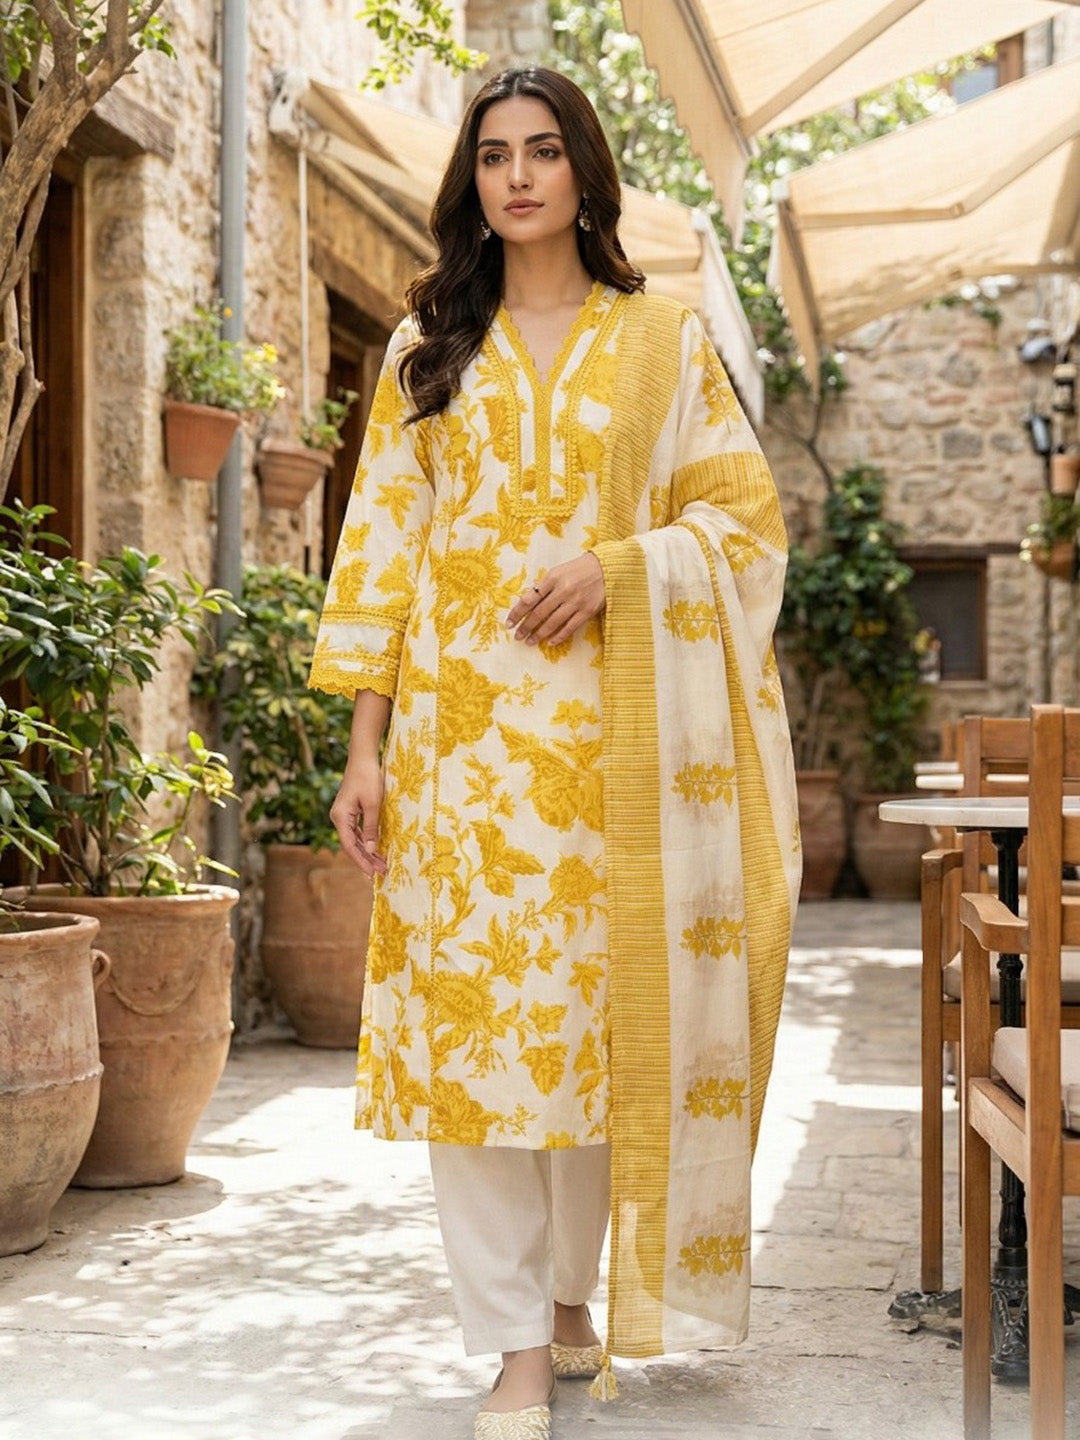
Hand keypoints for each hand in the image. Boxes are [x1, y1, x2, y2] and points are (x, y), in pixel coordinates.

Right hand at [329, 757, 387, 877]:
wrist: (363, 758)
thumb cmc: (368, 778)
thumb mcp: (373, 804)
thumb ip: (371, 828)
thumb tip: (370, 849)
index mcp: (340, 817)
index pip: (349, 845)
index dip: (361, 861)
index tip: (371, 873)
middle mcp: (338, 817)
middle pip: (351, 844)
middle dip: (366, 859)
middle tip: (380, 872)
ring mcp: (343, 814)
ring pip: (354, 839)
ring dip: (367, 851)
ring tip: (380, 864)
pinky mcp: (350, 811)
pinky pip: (356, 831)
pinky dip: (366, 841)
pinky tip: (375, 849)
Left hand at [506, 553, 605, 647]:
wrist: (607, 568)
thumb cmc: (579, 569)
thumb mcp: (558, 571)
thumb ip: (544, 586)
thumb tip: (527, 603)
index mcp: (552, 578)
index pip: (529, 598)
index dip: (517, 612)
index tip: (509, 623)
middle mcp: (563, 590)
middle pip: (539, 613)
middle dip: (526, 626)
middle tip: (517, 636)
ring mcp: (576, 602)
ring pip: (553, 623)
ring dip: (539, 634)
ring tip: (529, 641)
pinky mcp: (587, 611)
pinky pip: (570, 628)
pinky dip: (559, 636)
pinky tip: (550, 642)